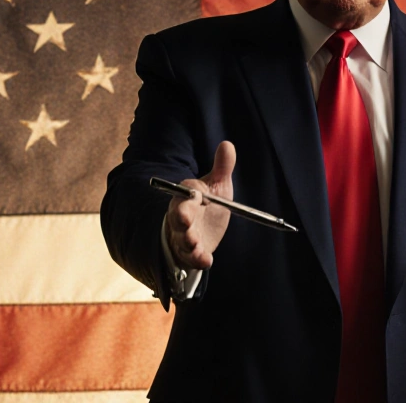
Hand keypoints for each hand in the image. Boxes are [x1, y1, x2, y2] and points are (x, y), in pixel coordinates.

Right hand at [165, 141, 234, 268]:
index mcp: (187, 197)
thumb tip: (227, 144)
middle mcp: (182, 217)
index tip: (198, 195)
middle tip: (187, 222)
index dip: (191, 195)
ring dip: (188, 242)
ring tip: (194, 243)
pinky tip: (207, 260)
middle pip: (178, 218)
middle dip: (182, 220)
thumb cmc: (208, 204)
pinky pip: (192, 258)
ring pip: (182, 239)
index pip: (186, 194)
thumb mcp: (216, 186)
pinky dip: (198, 259)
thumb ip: (222, 167)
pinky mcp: (191, 254)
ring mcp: (184, 236)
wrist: (203, 229)